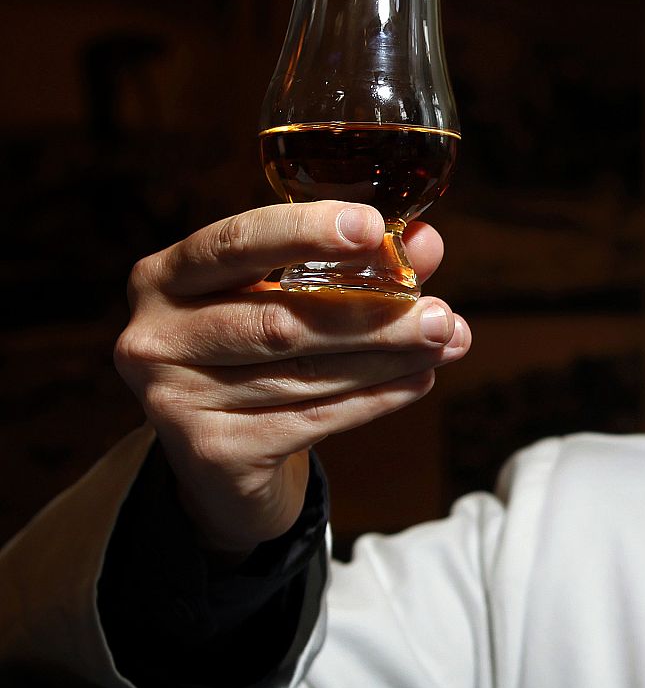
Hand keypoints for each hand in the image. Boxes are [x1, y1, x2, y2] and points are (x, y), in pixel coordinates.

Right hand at [114, 202, 470, 560]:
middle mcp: (156, 335)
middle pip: (281, 320)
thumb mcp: (289, 301)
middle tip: (440, 313)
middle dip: (373, 313)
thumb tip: (425, 242)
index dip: (305, 232)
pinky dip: (375, 398)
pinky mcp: (213, 451)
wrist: (220, 461)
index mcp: (165, 277)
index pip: (236, 242)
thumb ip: (353, 267)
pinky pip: (314, 420)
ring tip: (446, 343)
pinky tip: (419, 380)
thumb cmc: (254, 358)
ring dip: (388, 358)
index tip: (373, 226)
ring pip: (305, 372)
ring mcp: (175, 399)